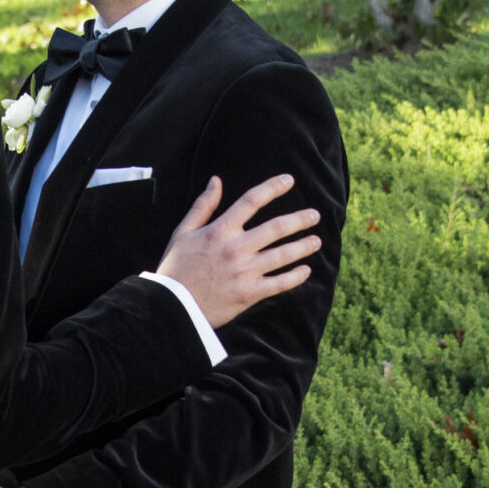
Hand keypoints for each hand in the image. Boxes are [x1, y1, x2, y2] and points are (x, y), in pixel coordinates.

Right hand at [156, 174, 321, 327]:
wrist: (172, 307)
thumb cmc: (176, 268)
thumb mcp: (183, 232)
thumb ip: (203, 206)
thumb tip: (216, 181)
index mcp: (220, 230)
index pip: (252, 201)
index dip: (273, 187)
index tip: (289, 180)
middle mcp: (236, 248)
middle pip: (277, 228)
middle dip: (300, 220)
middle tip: (314, 215)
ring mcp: (245, 271)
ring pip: (283, 255)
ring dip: (303, 246)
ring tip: (316, 241)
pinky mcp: (250, 294)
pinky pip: (280, 283)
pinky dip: (296, 277)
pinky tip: (306, 271)